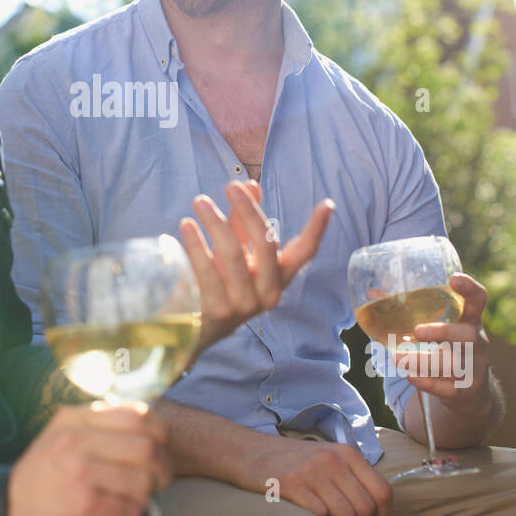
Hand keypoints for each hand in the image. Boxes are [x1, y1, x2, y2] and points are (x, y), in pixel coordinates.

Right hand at [7, 401, 170, 515]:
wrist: (12, 515)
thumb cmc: (45, 480)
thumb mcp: (63, 439)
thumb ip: (98, 427)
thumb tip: (150, 426)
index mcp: (72, 419)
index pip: (135, 414)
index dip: (159, 432)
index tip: (162, 447)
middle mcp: (73, 439)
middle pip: (145, 446)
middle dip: (161, 468)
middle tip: (159, 481)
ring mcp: (77, 470)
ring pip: (141, 480)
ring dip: (143, 498)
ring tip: (129, 503)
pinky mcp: (82, 502)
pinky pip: (127, 508)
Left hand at [179, 181, 333, 351]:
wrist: (197, 330)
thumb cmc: (222, 281)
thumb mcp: (238, 251)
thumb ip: (244, 221)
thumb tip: (249, 185)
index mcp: (279, 277)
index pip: (304, 252)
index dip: (317, 229)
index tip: (327, 205)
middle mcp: (270, 293)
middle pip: (266, 244)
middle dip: (249, 210)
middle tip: (230, 186)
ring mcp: (246, 305)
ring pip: (233, 253)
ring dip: (216, 221)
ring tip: (200, 201)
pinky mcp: (220, 312)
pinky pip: (208, 271)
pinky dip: (196, 244)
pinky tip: (187, 226)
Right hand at [233, 434, 392, 515]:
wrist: (247, 451)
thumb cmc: (289, 460)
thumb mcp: (325, 457)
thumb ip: (350, 475)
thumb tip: (374, 509)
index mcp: (346, 453)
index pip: (383, 492)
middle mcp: (333, 460)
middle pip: (366, 508)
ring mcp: (312, 472)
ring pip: (346, 515)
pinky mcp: (292, 484)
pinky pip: (320, 515)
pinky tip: (309, 515)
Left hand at [396, 273, 492, 416]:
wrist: (470, 392)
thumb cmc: (448, 348)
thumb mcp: (438, 327)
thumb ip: (409, 310)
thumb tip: (372, 294)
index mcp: (470, 320)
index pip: (478, 300)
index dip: (469, 289)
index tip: (454, 278)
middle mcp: (477, 343)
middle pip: (469, 336)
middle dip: (444, 332)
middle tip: (418, 331)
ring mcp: (474, 368)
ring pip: (454, 364)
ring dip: (424, 361)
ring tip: (398, 358)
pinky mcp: (465, 391)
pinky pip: (448, 389)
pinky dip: (428, 383)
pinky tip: (410, 376)